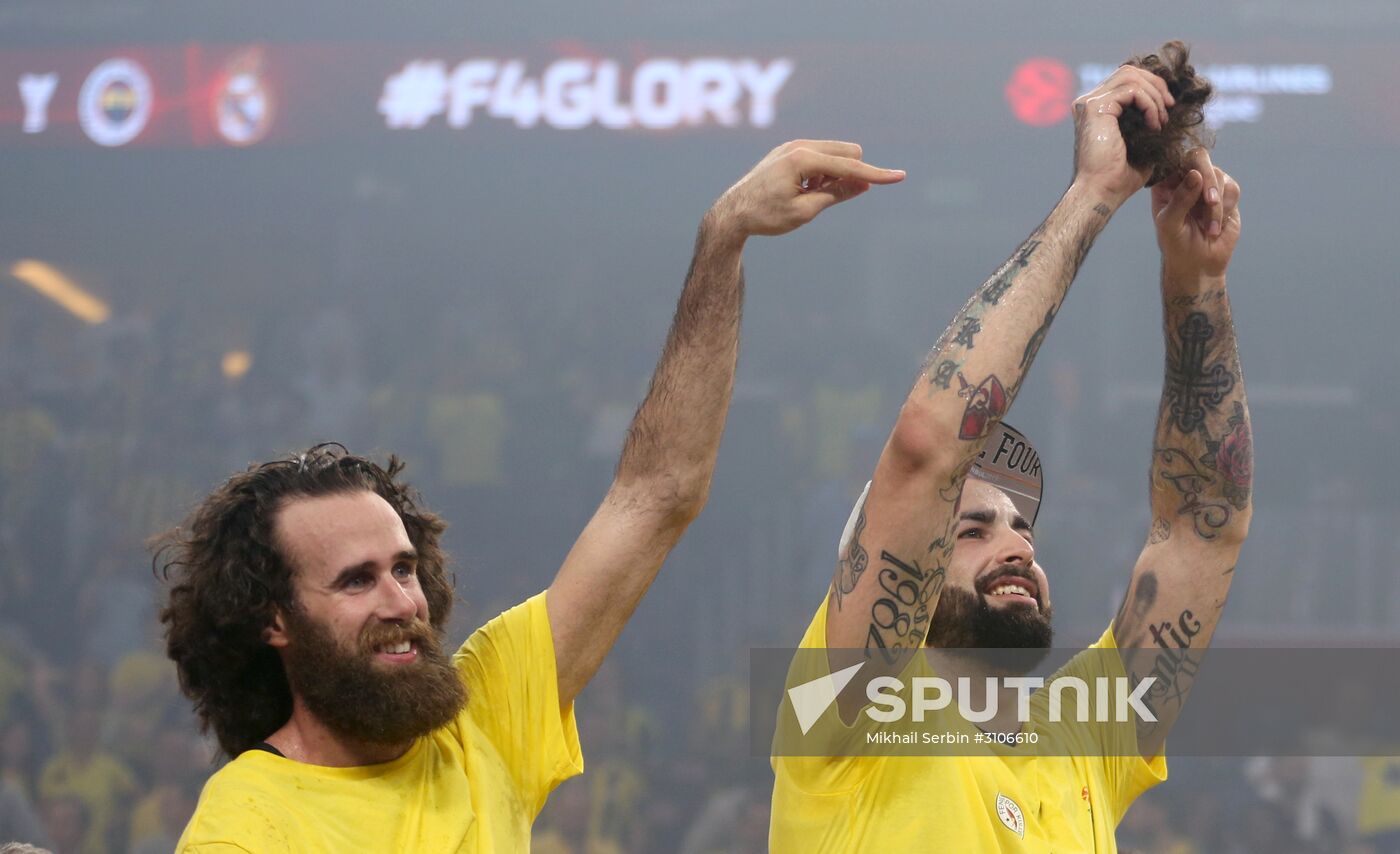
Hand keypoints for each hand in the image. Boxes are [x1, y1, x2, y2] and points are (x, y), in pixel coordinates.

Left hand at [708, 140, 904, 239]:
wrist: (731, 214)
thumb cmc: (766, 216)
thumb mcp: (805, 212)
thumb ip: (836, 195)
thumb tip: (864, 184)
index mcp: (803, 159)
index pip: (850, 168)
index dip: (876, 175)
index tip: (900, 177)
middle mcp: (798, 146)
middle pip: (848, 153)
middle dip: (850, 175)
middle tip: (824, 198)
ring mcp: (792, 146)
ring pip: (836, 154)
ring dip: (835, 175)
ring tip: (808, 196)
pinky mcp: (788, 151)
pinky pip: (821, 156)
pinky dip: (822, 173)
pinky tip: (802, 190)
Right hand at [1071, 65, 1174, 207]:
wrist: (1102, 193)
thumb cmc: (1119, 178)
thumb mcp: (1140, 141)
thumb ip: (1146, 119)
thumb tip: (1168, 104)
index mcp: (1095, 109)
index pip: (1126, 80)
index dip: (1152, 87)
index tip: (1168, 108)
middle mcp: (1087, 102)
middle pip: (1128, 72)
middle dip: (1156, 86)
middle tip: (1170, 107)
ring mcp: (1088, 103)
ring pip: (1132, 77)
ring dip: (1154, 96)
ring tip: (1161, 120)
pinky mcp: (1095, 108)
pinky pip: (1132, 91)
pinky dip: (1149, 104)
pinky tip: (1153, 125)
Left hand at [1152, 148, 1240, 278]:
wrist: (1198, 263)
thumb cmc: (1176, 245)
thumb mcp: (1170, 224)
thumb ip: (1180, 199)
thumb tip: (1195, 174)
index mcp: (1164, 183)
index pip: (1173, 158)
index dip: (1185, 163)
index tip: (1193, 178)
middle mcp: (1185, 178)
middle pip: (1200, 158)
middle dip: (1208, 181)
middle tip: (1210, 202)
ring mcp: (1206, 184)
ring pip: (1218, 176)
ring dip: (1216, 205)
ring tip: (1209, 228)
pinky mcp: (1225, 193)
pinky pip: (1232, 188)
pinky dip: (1227, 207)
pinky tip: (1216, 226)